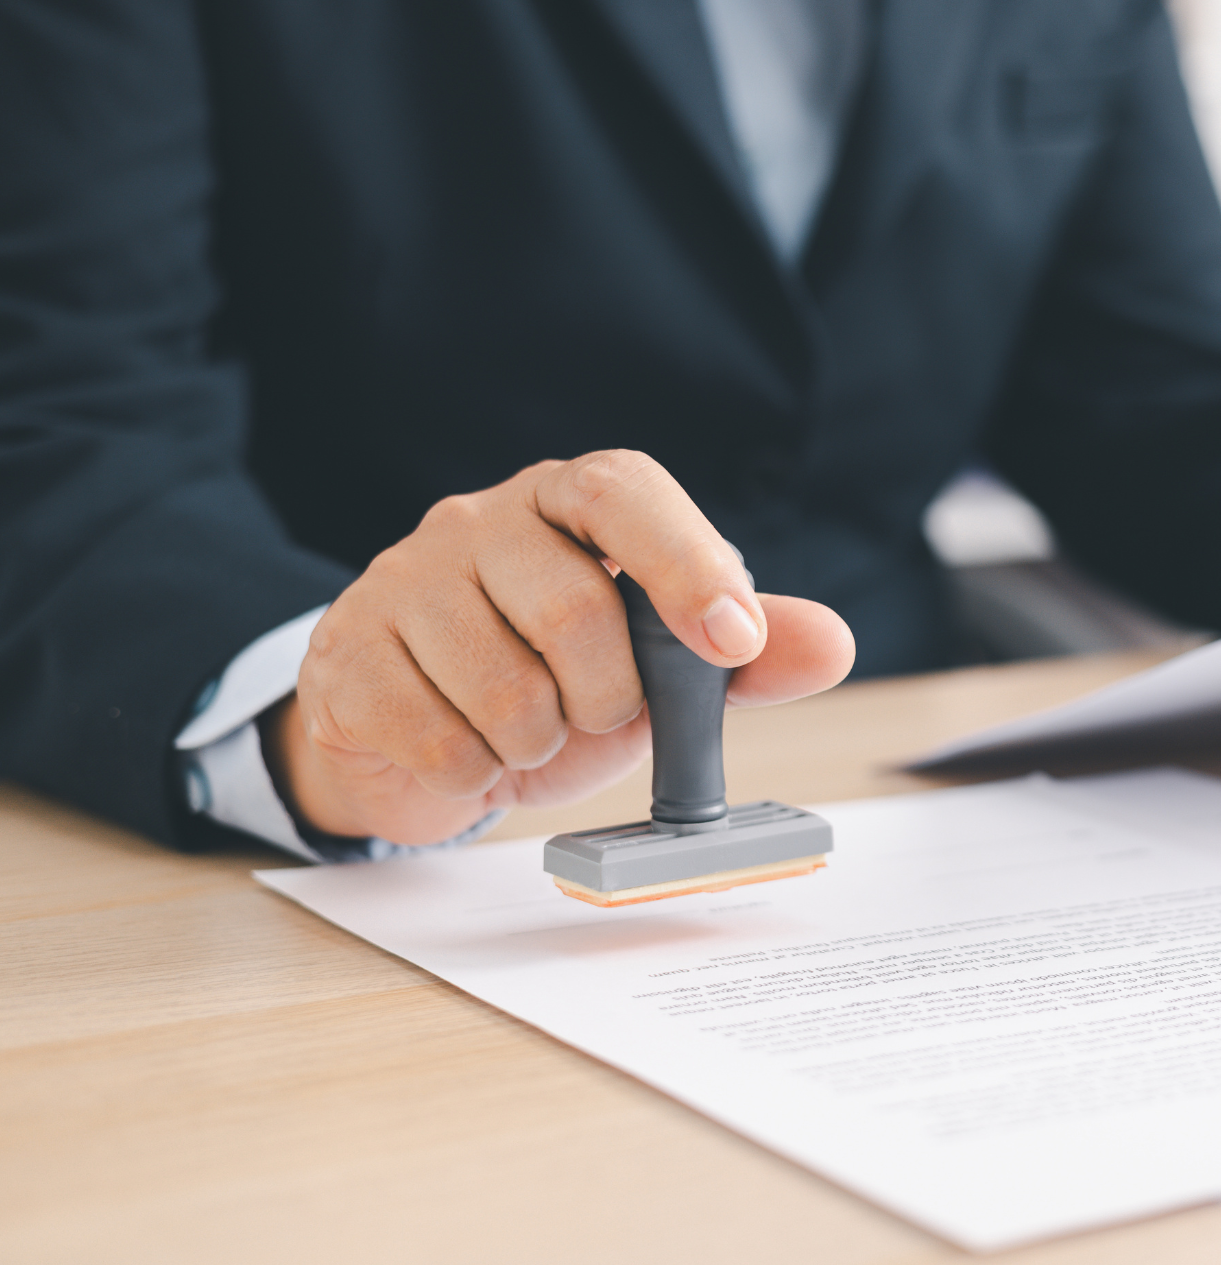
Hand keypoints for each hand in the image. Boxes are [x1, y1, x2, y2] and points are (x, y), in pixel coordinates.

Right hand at [262, 451, 855, 845]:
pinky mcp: (345, 652)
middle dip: (607, 697)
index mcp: (569, 501)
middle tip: (596, 714)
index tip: (731, 640)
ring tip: (530, 733)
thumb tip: (830, 644)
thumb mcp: (664, 667)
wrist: (428, 738)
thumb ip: (749, 654)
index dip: (685, 562)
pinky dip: (475, 772)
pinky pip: (435, 738)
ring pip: (502, 686)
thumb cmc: (560, 681)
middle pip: (571, 609)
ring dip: (539, 742)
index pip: (625, 492)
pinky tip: (470, 752)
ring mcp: (402, 579)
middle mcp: (479, 520)